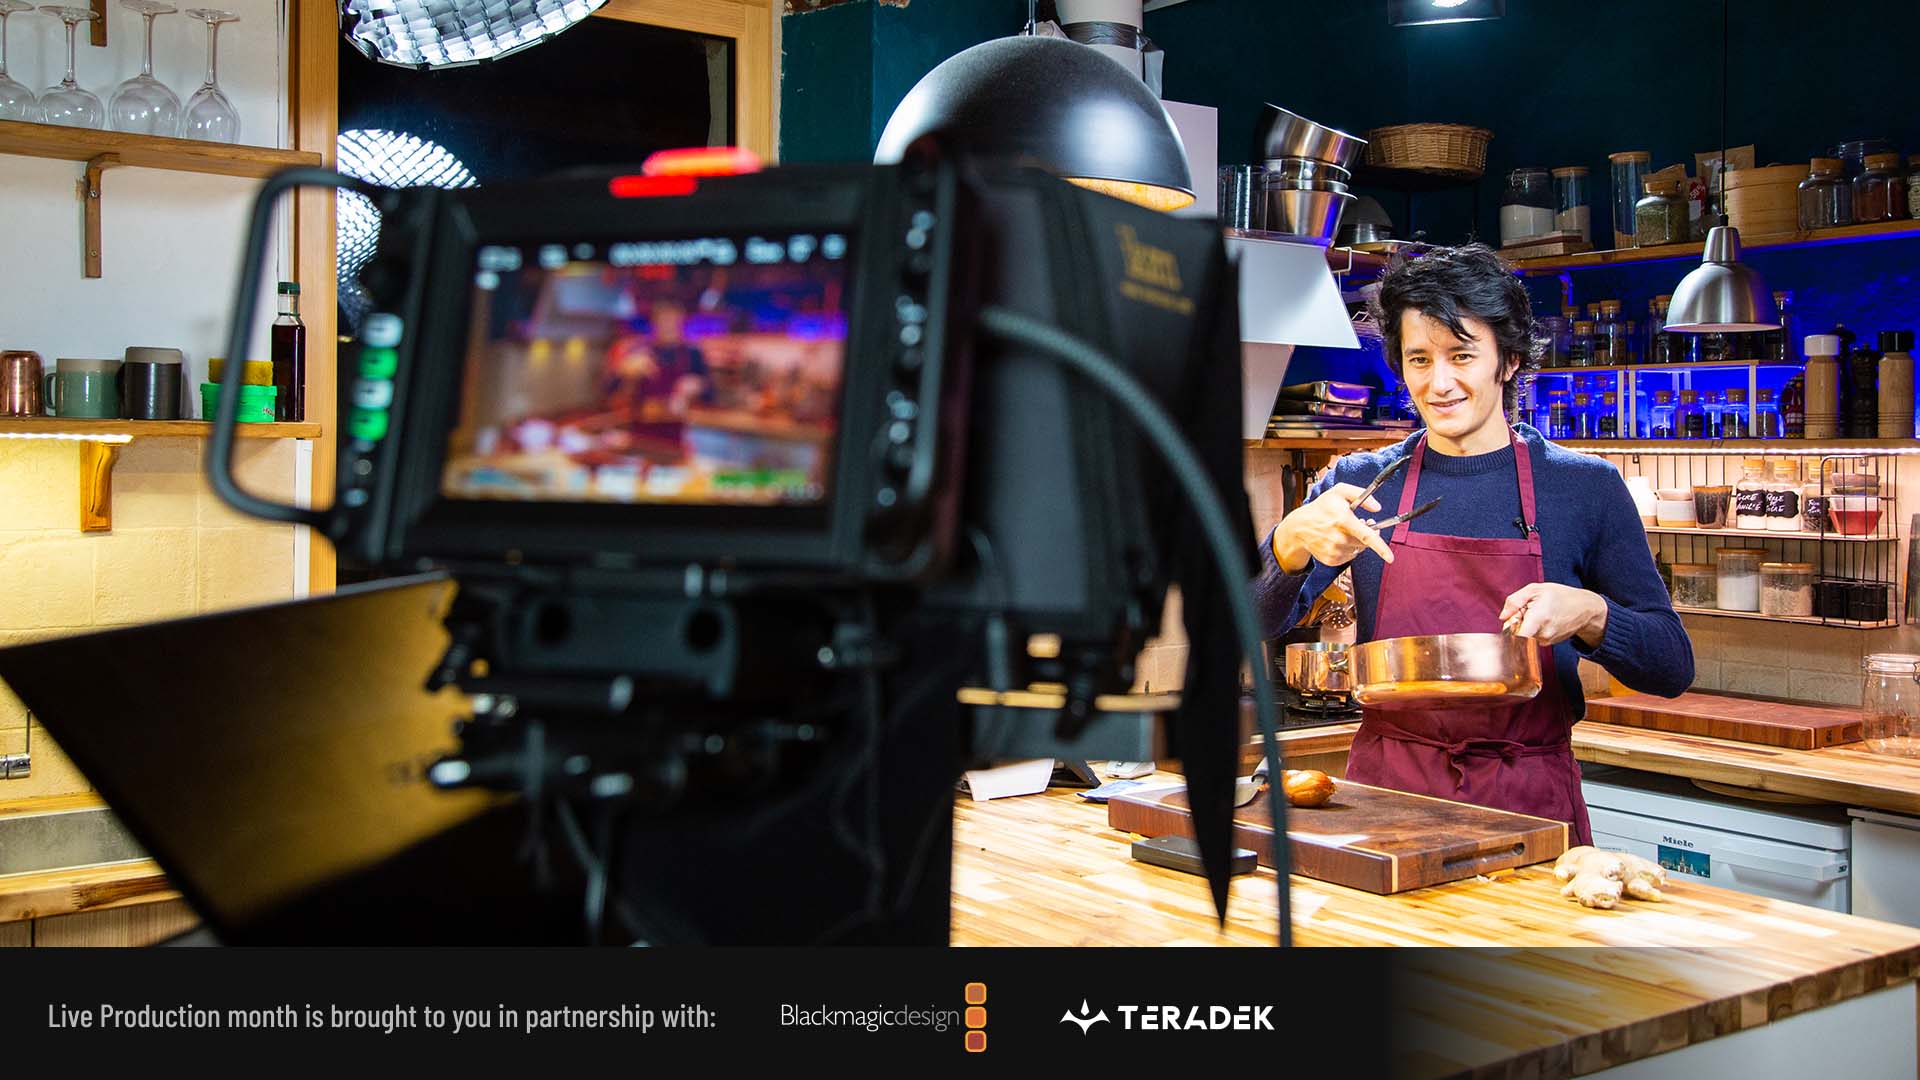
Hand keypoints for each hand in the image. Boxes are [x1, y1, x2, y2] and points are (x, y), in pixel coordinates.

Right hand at [1272, 483, 1393, 573]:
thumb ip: (1360, 494)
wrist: (1299, 527)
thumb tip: (1377, 507)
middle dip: (1367, 534)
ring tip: (1344, 531)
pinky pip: (1349, 556)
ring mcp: (1335, 551)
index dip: (1381, 548)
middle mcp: (1339, 538)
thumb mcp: (1339, 492)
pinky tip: (1337, 539)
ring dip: (1356, 541)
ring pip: (1358, 549)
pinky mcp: (1332, 560)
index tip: (1390, 557)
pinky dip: (1348, 548)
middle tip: (1359, 524)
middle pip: (1365, 542)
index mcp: (1343, 520)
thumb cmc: (1321, 508)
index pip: (1367, 537)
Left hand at [1500, 583, 1607, 646]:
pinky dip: (1532, 630)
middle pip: (1516, 634)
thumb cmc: (1559, 596)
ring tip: (1535, 614)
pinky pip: (1532, 638)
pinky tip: (1541, 620)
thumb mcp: (1535, 589)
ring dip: (1524, 627)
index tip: (1510, 621)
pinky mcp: (1548, 644)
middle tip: (1524, 611)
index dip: (1508, 631)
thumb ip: (1515, 601)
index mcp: (1538, 618)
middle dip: (1515, 624)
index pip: (1517, 636)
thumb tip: (1503, 617)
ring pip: (1524, 637)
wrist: (1584, 609)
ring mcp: (1546, 641)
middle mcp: (1542, 634)